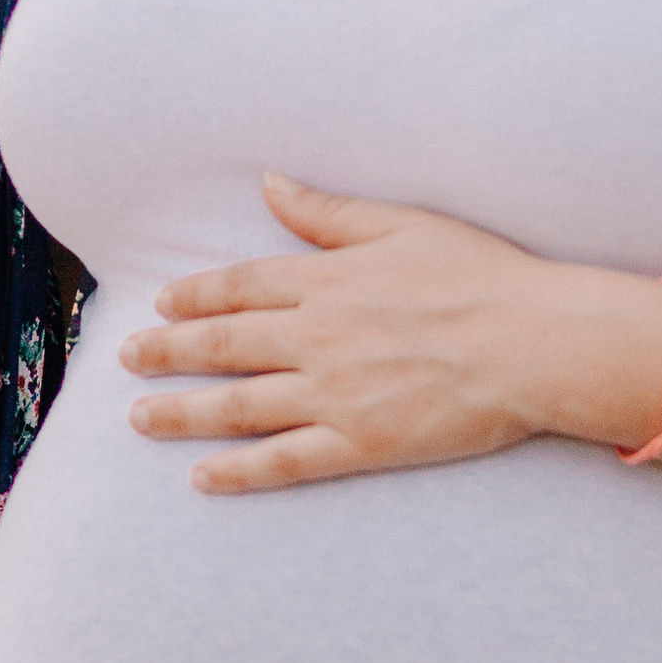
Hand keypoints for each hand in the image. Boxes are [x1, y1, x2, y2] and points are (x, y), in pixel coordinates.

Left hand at [121, 171, 570, 490]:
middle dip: (165, 353)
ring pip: (237, 405)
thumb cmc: (483, 276)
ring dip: (180, 412)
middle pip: (222, 345)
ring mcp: (334, 393)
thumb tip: (271, 184)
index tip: (160, 305)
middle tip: (125, 360)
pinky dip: (237, 471)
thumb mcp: (403, 224)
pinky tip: (201, 478)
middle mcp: (317, 336)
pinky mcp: (360, 442)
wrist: (536, 342)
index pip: (239, 287)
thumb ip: (328, 213)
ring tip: (140, 418)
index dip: (194, 297)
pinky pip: (284, 460)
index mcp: (327, 280)